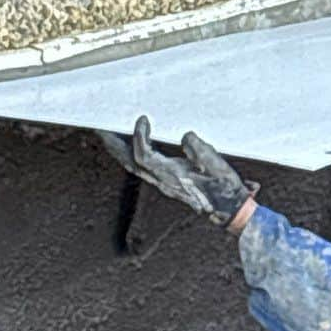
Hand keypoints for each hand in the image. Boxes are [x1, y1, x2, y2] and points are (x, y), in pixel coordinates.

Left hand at [99, 115, 259, 226]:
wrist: (230, 211)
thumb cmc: (225, 190)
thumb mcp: (217, 167)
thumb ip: (200, 150)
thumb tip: (185, 136)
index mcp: (172, 176)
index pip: (144, 155)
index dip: (139, 136)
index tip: (144, 118)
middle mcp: (163, 182)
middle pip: (130, 163)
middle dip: (115, 144)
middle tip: (100, 127)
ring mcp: (164, 184)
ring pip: (134, 167)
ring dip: (120, 150)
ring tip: (109, 135)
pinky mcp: (168, 184)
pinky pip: (143, 169)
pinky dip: (132, 156)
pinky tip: (130, 147)